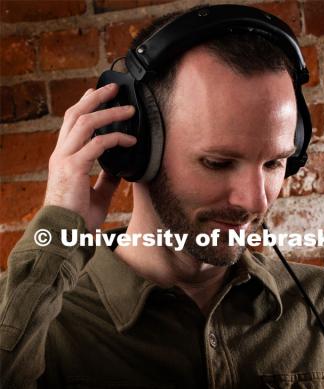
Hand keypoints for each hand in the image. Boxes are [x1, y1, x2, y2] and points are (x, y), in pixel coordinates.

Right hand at [44, 83, 136, 231]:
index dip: (85, 106)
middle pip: (76, 115)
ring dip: (108, 112)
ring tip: (128, 108)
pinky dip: (116, 139)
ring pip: (85, 123)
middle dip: (95, 98)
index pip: (72, 124)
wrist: (64, 234)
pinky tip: (131, 141)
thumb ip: (106, 179)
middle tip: (114, 87)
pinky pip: (97, 145)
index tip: (98, 95)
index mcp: (64, 158)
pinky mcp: (73, 168)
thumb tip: (120, 169)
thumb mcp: (96, 194)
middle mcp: (62, 153)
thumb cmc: (77, 217)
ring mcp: (65, 159)